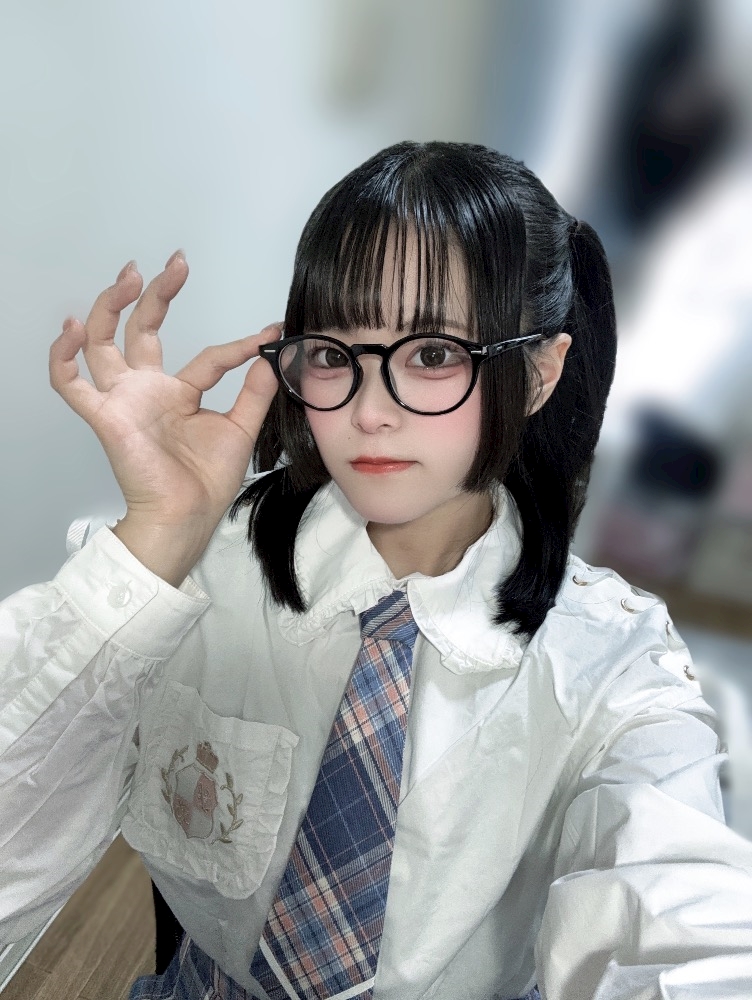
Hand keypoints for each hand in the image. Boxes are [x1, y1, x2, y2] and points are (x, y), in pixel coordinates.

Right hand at [50, 251, 280, 539]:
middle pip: (143, 330)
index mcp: (180, 394)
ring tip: (130, 277)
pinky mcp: (105, 416)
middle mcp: (148, 390)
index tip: (269, 335)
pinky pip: (70, 385)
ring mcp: (124, 400)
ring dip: (110, 307)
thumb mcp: (240, 429)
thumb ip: (254, 393)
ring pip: (103, 343)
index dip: (239, 346)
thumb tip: (274, 357)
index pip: (208, 357)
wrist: (188, 515)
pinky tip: (72, 328)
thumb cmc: (208, 481)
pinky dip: (62, 358)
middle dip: (157, 295)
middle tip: (176, 264)